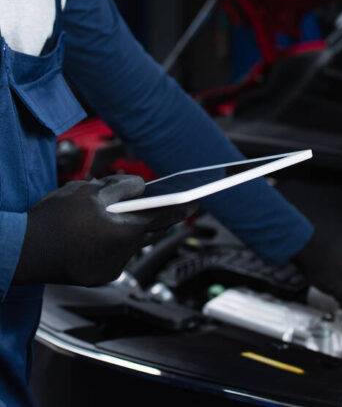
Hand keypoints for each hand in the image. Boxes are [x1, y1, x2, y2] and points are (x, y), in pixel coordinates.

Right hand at [14, 175, 194, 286]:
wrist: (23, 252)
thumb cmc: (53, 221)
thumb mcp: (89, 191)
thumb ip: (121, 187)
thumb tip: (140, 187)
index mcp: (125, 232)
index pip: (164, 216)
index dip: (182, 207)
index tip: (197, 200)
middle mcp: (123, 255)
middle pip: (146, 230)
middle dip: (147, 215)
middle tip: (146, 202)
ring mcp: (110, 269)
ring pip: (128, 242)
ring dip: (123, 228)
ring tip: (102, 215)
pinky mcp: (98, 276)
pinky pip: (113, 254)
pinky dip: (109, 242)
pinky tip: (92, 232)